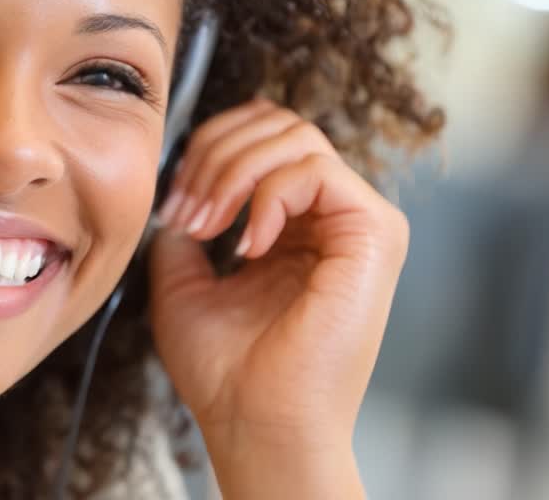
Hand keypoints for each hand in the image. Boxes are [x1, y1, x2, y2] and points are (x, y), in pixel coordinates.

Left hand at [148, 99, 407, 498]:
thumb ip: (186, 224)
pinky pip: (316, 170)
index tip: (173, 206)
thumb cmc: (226, 370)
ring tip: (206, 227)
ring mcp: (357, 222)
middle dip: (215, 154)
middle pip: (277, 123)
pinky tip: (247, 245)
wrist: (256, 425)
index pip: (259, 135)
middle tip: (185, 212)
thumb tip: (177, 185)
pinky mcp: (375, 234)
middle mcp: (330, 216)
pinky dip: (268, 194)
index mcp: (292, 223)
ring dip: (232, 172)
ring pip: (294, 136)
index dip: (208, 150)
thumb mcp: (181, 281)